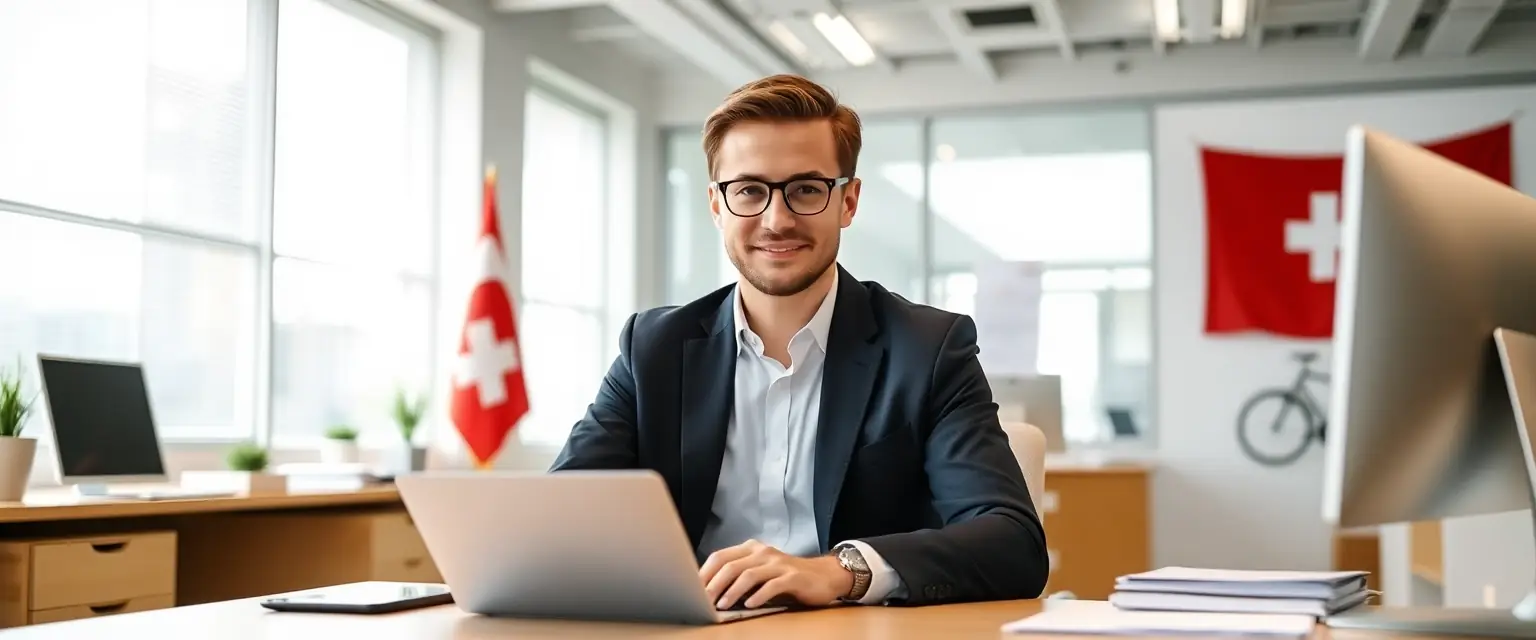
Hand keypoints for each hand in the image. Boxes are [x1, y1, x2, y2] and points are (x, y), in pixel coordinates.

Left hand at [699, 539, 852, 609]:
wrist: (824, 576)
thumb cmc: (787, 578)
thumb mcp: (761, 573)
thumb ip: (739, 577)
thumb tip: (710, 593)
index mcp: (751, 549)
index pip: (720, 557)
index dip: (704, 574)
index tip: (692, 591)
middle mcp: (763, 552)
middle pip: (731, 565)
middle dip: (714, 585)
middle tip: (703, 601)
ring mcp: (778, 563)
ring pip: (748, 574)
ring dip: (732, 592)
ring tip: (722, 606)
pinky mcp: (792, 577)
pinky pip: (772, 585)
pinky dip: (758, 596)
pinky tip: (749, 606)